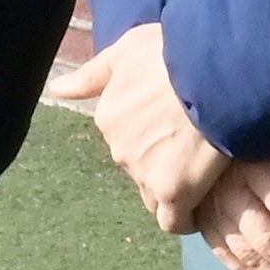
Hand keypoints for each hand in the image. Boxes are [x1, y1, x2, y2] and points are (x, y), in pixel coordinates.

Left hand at [43, 25, 231, 229]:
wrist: (213, 71)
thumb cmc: (173, 52)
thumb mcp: (127, 50)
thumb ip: (92, 75)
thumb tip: (56, 90)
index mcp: (108, 116)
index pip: (126, 136)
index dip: (152, 132)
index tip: (174, 124)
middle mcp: (120, 149)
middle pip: (140, 164)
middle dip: (161, 158)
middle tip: (194, 140)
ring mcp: (145, 173)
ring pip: (156, 192)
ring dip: (174, 184)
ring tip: (204, 168)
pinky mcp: (173, 192)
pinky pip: (174, 219)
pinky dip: (185, 217)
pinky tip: (199, 208)